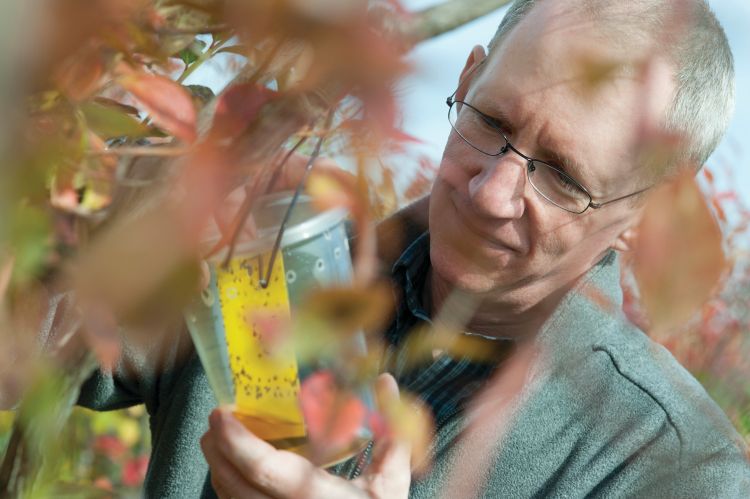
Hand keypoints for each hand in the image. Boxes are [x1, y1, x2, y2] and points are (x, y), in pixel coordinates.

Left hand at [201, 373, 410, 498]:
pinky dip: (230, 486)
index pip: (265, 470)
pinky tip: (234, 467)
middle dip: (217, 449)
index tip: (223, 414)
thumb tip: (385, 380)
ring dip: (220, 466)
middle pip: (234, 485)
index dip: (237, 441)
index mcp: (316, 497)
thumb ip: (390, 432)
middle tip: (215, 419)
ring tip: (218, 437)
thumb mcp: (393, 480)